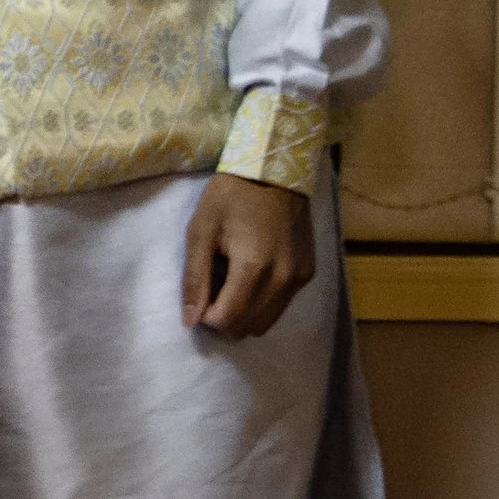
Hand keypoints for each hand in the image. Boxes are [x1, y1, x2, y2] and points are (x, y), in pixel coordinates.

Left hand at [182, 174, 315, 337]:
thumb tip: (190, 321)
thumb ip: (195, 279)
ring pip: (266, 323)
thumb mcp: (201, 232)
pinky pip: (281, 306)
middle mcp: (283, 278)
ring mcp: (299, 277)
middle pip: (247, 327)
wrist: (274, 171)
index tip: (202, 295)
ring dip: (244, 315)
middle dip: (225, 319)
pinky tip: (252, 278)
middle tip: (214, 291)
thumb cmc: (231, 197)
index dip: (207, 317)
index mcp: (254, 267)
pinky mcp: (308, 273)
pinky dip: (262, 304)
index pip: (228, 320)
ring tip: (232, 285)